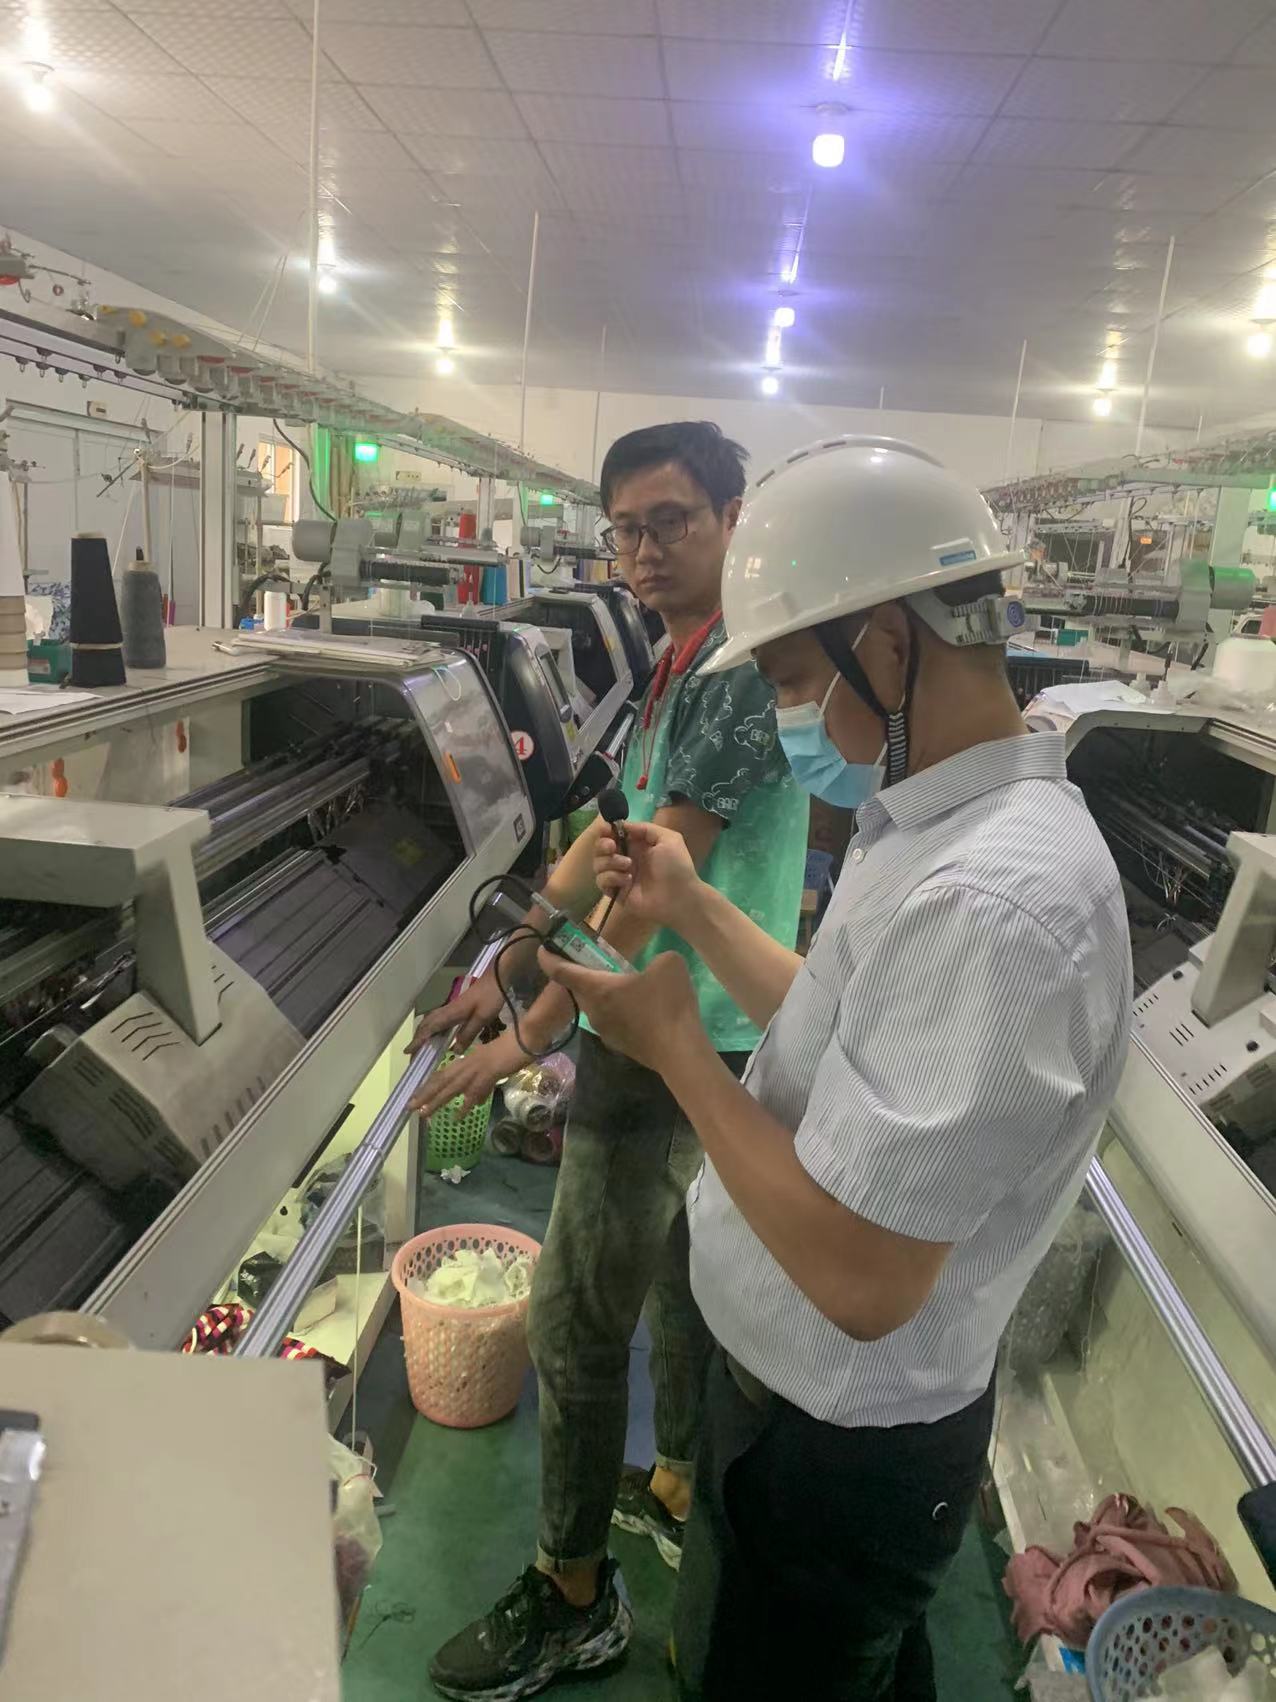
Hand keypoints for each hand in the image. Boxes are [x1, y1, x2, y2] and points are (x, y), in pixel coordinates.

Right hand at [407, 971, 503, 1056]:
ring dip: (423, 1032)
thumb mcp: (482, 1018)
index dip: (419, 1040)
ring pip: (431, 1020)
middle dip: (417, 1038)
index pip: (430, 1028)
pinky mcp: (456, 1006)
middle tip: (413, 1052)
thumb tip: (454, 1051)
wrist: (497, 978)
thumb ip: (468, 1034)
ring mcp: (451, 1007)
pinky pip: (438, 1018)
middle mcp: (447, 1009)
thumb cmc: (490, 997)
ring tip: (421, 1046)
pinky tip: (438, 1035)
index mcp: (451, 1013)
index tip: (408, 1050)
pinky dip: (432, 1028)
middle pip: (426, 1024)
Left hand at [409, 1030, 526, 1117]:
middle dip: (425, 1095)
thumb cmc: (510, 1051)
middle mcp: (466, 1064)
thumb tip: (474, 1103)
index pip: (442, 1075)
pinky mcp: (487, 1074)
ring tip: (423, 1113)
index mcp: (466, 1061)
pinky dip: (464, 1106)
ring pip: (450, 1087)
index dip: (428, 1086)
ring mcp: (475, 1069)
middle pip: (441, 1081)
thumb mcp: (492, 1070)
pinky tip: (456, 1117)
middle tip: (410, 1107)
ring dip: (436, 1100)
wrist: (523, 1039)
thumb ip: (482, 1088)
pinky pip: (473, 1093)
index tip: (415, 1097)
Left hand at [538, 946, 703, 1074]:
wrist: (680, 1051)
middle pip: (578, 989)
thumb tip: (655, 968)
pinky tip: (641, 1010)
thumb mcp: (669, 964)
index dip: (549, 958)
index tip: (543, 949)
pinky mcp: (618, 1045)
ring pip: (595, 1006)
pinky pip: (611, 1021)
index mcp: (598, 988)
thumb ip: (655, 959)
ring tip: (625, 985)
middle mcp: (594, 1011)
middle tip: (596, 960)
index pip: (561, 971)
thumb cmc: (668, 1004)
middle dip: (582, 974)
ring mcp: (605, 1031)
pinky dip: (617, 1011)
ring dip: (602, 994)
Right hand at [593, 820, 702, 931]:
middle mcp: (626, 858)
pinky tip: (628, 881)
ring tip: (628, 866)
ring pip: (598, 864)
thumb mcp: (668, 839)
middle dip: (603, 845)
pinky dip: (612, 878)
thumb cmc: (676, 866)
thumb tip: (623, 825)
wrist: (679, 897)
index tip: (606, 829)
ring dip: (610, 862)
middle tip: (612, 847)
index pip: (614, 834)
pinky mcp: (616, 891)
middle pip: (601, 848)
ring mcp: (620, 876)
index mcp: (637, 845)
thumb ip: (645, 828)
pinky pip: (602, 881)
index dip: (606, 830)